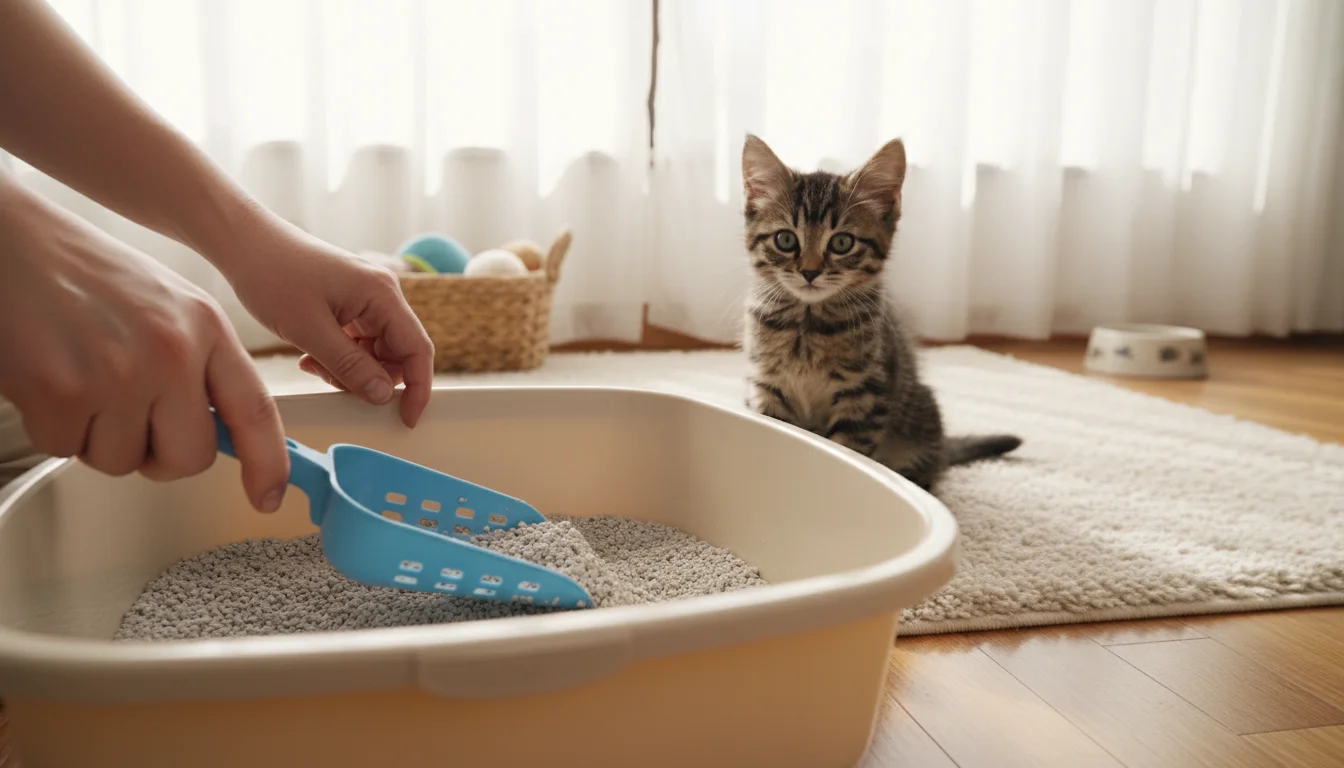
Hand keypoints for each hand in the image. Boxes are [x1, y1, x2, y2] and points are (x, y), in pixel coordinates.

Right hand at [0, 181, 290, 511]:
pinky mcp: (61, 392)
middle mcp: (171, 350)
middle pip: (190, 457)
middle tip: (131, 419)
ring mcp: (118, 373)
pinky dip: (54, 427)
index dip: (267, 463)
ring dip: (99, 436)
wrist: (8, 242)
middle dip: (160, 454)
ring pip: (123, 461)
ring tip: (82, 379)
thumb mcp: (168, 306)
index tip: (267, 496)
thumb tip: (223, 431)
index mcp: (205, 326)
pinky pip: (68, 450)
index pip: (255, 410)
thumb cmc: (84, 273)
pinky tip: (49, 379)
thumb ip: (201, 364)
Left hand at [215, 211, 433, 428]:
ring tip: (313, 365)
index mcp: (381, 294)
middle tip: (333, 383)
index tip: (407, 419)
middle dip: (371, 378)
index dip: (417, 387)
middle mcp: (381, 295)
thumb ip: (350, 366)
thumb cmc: (273, 275)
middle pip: (397, 353)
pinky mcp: (349, 303)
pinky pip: (357, 342)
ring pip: (375, 352)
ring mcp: (365, 299)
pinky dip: (339, 356)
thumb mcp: (309, 330)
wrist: (244, 243)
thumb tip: (383, 396)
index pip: (417, 349)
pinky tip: (310, 356)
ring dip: (350, 369)